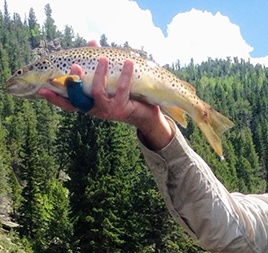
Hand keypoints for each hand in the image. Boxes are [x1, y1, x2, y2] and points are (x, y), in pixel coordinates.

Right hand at [38, 42, 173, 150]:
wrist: (145, 114)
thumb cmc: (124, 95)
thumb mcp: (109, 80)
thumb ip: (98, 63)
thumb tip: (92, 42)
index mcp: (88, 103)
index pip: (68, 103)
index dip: (55, 99)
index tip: (42, 91)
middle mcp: (95, 109)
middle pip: (79, 98)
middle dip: (74, 82)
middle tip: (74, 66)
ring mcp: (108, 110)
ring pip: (98, 92)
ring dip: (100, 74)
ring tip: (103, 59)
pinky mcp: (122, 109)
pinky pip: (122, 91)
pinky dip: (125, 76)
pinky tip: (128, 64)